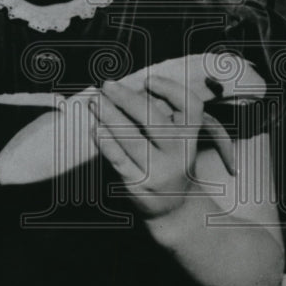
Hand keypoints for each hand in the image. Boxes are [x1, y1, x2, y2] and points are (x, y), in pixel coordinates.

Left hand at [88, 76, 234, 219]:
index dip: (170, 89)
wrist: (172, 206)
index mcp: (191, 136)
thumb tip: (127, 88)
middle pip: (155, 120)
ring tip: (95, 102)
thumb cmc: (167, 160)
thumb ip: (162, 114)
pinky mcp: (138, 184)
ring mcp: (159, 170)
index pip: (190, 106)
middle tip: (108, 85)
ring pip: (132, 139)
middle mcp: (179, 153)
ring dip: (110, 116)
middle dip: (128, 99)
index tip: (147, 79)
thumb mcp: (176, 139)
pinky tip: (95, 129)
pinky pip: (119, 160)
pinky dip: (105, 143)